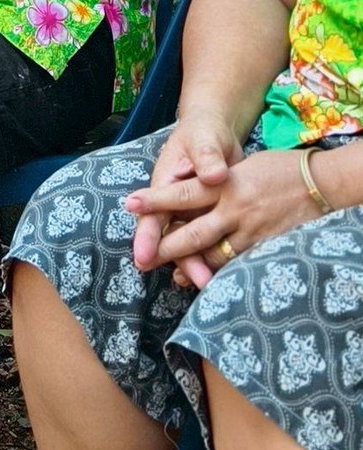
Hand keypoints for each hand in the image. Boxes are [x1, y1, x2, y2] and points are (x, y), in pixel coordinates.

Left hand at [126, 148, 315, 288]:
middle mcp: (234, 210)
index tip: (129, 203)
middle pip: (192, 233)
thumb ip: (216, 182)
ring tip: (171, 276)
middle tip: (141, 259)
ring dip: (190, 266)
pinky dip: (220, 273)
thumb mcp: (242, 167)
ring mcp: (251, 232)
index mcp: (225, 184)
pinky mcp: (266, 248)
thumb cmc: (278, 169)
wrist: (319, 182)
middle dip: (164, 247)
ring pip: (214, 255)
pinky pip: (239, 265)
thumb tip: (188, 188)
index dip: (155, 200)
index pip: (182, 193)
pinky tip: (207, 281)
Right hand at [127, 110, 242, 279]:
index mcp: (166, 181)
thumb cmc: (203, 133)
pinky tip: (219, 273)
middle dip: (178, 257)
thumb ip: (207, 156)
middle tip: (186, 280)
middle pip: (172, 232)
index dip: (148, 235)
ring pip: (190, 240)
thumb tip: (212, 175)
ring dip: (196, 261)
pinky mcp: (211, 215)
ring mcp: (193, 210)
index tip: (144, 257)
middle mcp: (175, 201)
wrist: (214, 130)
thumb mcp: (203, 138)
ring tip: (207, 284)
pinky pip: (208, 238)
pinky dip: (211, 255)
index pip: (153, 212)